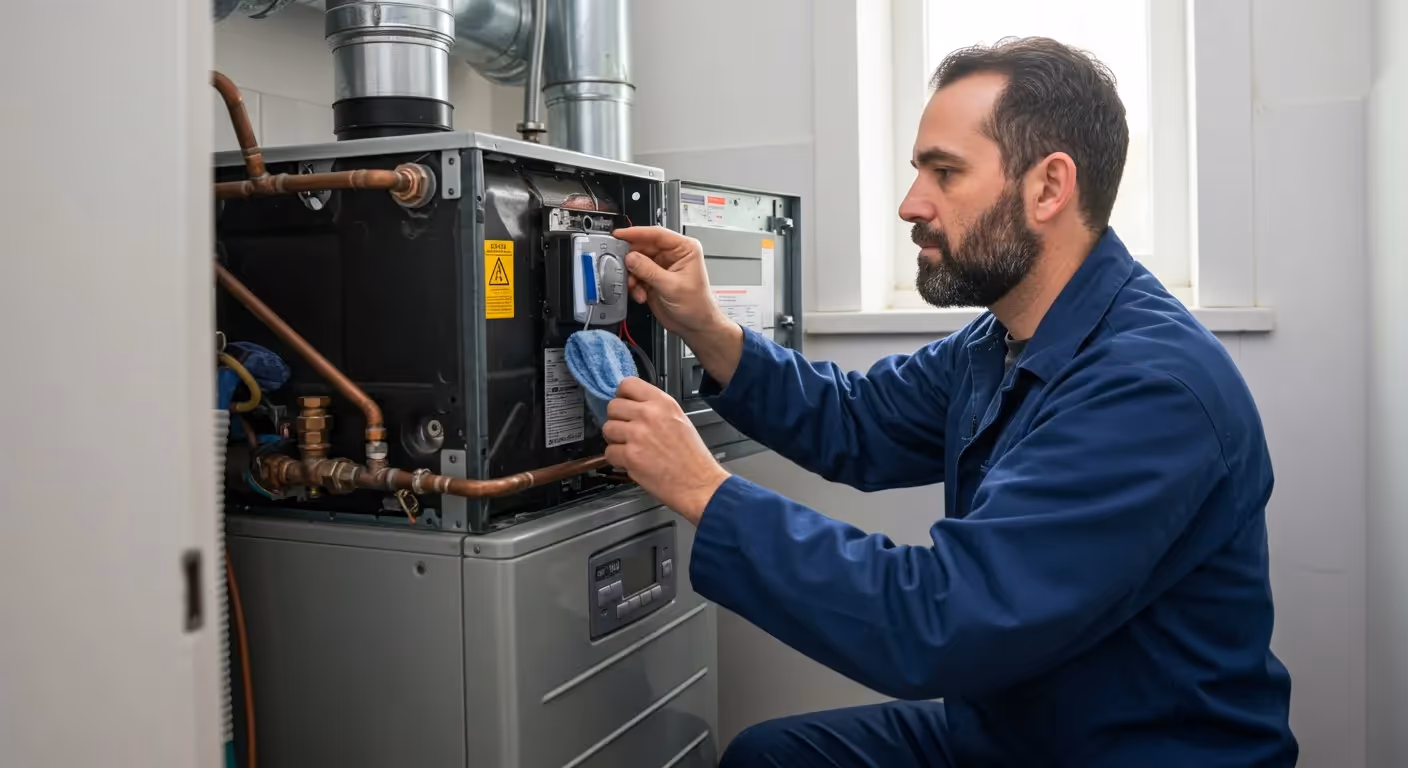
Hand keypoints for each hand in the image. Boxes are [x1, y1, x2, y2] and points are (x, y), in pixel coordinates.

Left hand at [602, 377, 730, 523]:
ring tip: (630, 448)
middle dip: (617, 420)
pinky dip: (617, 460)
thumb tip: (633, 406)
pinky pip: (609, 452)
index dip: (621, 396)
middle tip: (626, 430)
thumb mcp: (680, 419)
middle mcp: (649, 414)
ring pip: (607, 429)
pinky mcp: (630, 456)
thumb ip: (656, 409)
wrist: (699, 484)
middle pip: (612, 406)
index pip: (627, 384)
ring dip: (615, 440)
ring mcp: (638, 435)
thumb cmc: (692, 457)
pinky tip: (632, 462)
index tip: (624, 404)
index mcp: (663, 402)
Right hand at [613, 225, 744, 385]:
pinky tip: (640, 294)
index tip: (620, 235)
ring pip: (637, 261)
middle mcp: (672, 255)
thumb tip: (631, 257)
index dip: (636, 233)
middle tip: (620, 265)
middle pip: (643, 247)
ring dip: (632, 275)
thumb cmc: (697, 306)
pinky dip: (634, 284)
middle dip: (631, 258)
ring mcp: (661, 267)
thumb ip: (649, 271)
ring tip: (635, 286)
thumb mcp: (672, 287)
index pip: (657, 234)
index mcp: (684, 249)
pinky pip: (636, 275)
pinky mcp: (653, 279)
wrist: (695, 326)